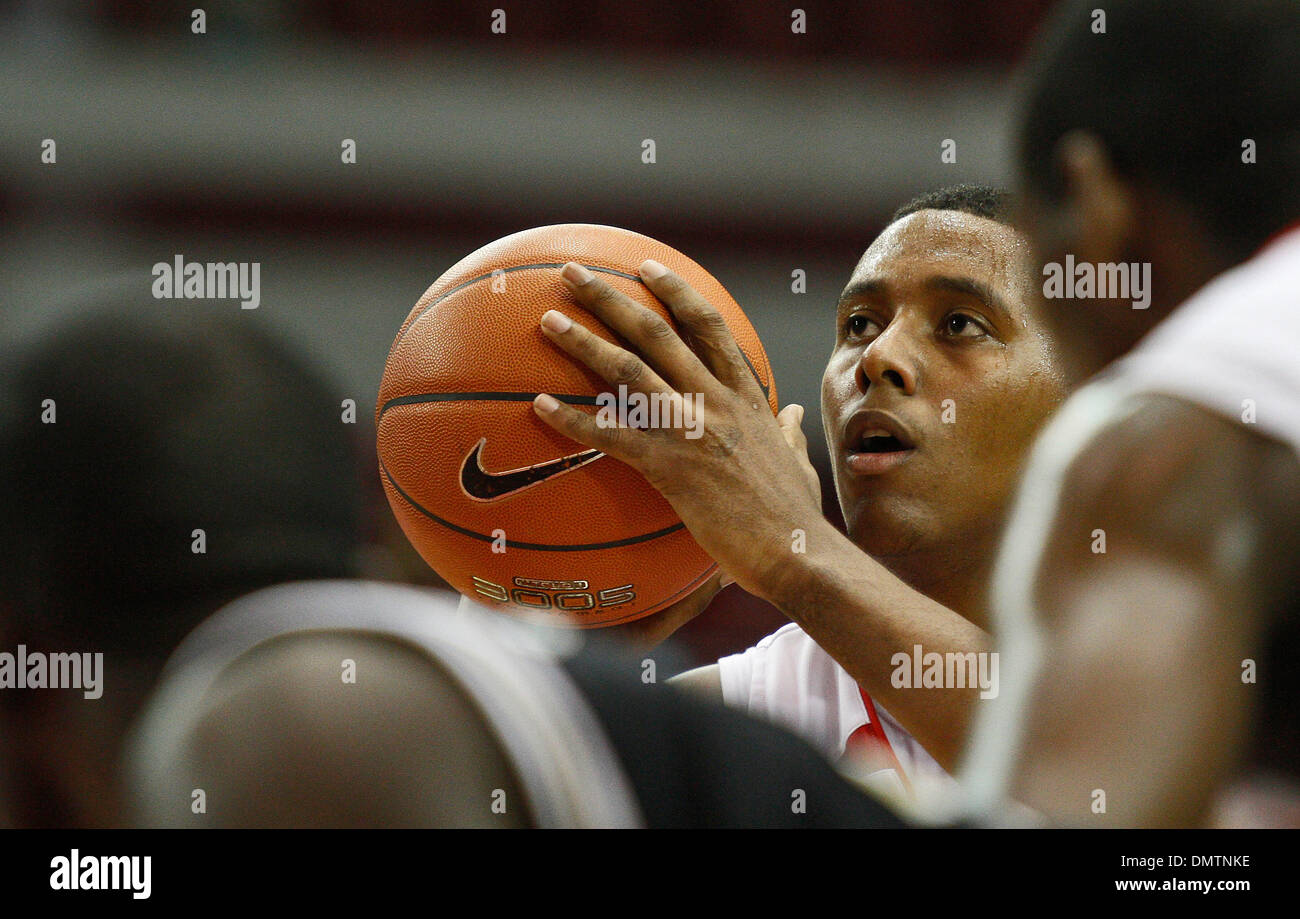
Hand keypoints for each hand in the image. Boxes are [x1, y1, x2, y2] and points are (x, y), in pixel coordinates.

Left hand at [532, 260, 824, 604]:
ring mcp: (692, 431)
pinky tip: (540, 406)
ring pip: (628, 372)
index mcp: (744, 396)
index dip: (675, 292)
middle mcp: (715, 401)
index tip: (646, 267)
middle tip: (573, 273)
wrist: (796, 551)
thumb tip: (790, 413)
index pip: (708, 326)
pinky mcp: (671, 468)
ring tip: (547, 320)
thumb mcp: (797, 460)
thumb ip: (788, 432)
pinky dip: (573, 419)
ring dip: (583, 342)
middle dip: (611, 297)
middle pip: (656, 333)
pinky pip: (612, 436)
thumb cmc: (795, 514)